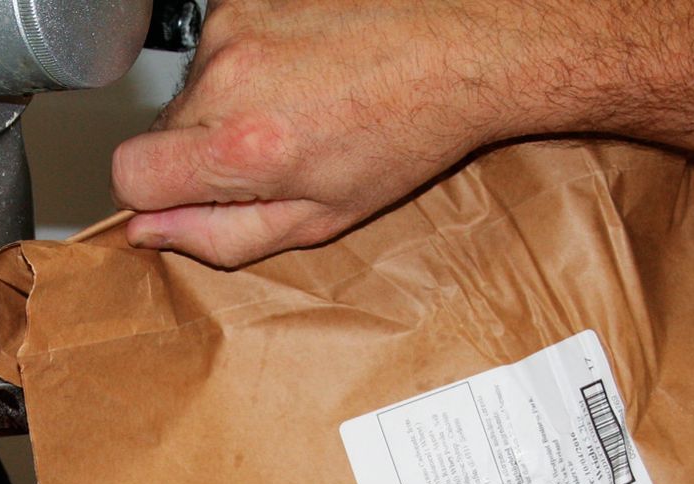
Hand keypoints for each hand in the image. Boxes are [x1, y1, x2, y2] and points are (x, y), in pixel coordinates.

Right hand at [109, 1, 693, 266]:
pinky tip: (362, 85)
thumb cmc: (477, 107)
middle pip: (186, 135)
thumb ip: (249, 228)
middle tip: (291, 193)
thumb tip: (170, 247)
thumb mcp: (358, 206)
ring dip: (270, 118)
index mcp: (253, 129)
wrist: (553, 13)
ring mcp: (282, 16)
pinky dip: (303, 69)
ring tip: (348, 137)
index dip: (153, 223)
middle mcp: (252, 61)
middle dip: (221, 170)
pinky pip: (277, 42)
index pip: (139, 191)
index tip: (162, 250)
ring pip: (234, 85)